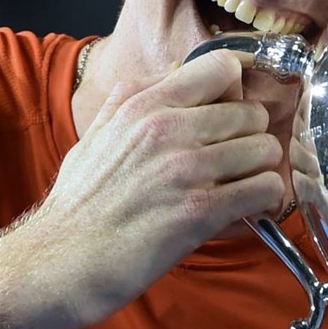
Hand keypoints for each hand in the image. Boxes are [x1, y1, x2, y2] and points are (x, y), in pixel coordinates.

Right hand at [15, 50, 283, 328]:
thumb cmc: (79, 205)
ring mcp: (186, 168)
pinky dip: (264, 200)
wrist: (60, 260)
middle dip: (251, 139)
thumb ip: (132, 100)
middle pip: (253, 114)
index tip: (227, 118)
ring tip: (240, 188)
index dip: (233, 94)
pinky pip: (266, 189)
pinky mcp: (201, 210)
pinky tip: (245, 209)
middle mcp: (168, 128)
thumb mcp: (96, 134)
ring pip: (266, 150)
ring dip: (260, 171)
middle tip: (235, 163)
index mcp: (144, 105)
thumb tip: (170, 74)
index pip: (222, 68)